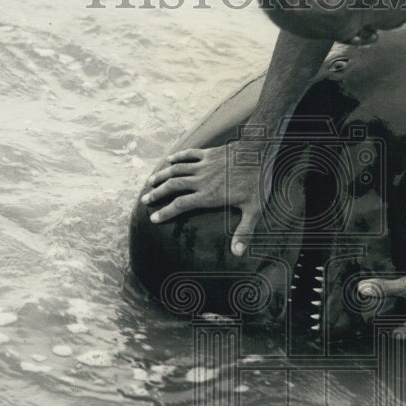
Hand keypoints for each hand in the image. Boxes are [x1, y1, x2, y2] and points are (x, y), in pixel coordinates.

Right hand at [142, 144, 264, 256]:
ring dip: (162, 175)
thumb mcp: (254, 210)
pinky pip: (189, 155)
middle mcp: (202, 180)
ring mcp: (204, 165)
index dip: (165, 212)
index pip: (180, 205)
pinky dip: (178, 157)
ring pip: (176, 170)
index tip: (153, 218)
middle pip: (173, 186)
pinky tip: (170, 160)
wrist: (260, 152)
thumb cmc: (258, 181)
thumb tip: (237, 253)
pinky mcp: (209, 153)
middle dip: (157, 193)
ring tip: (151, 181)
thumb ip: (244, 231)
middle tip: (145, 199)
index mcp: (209, 195)